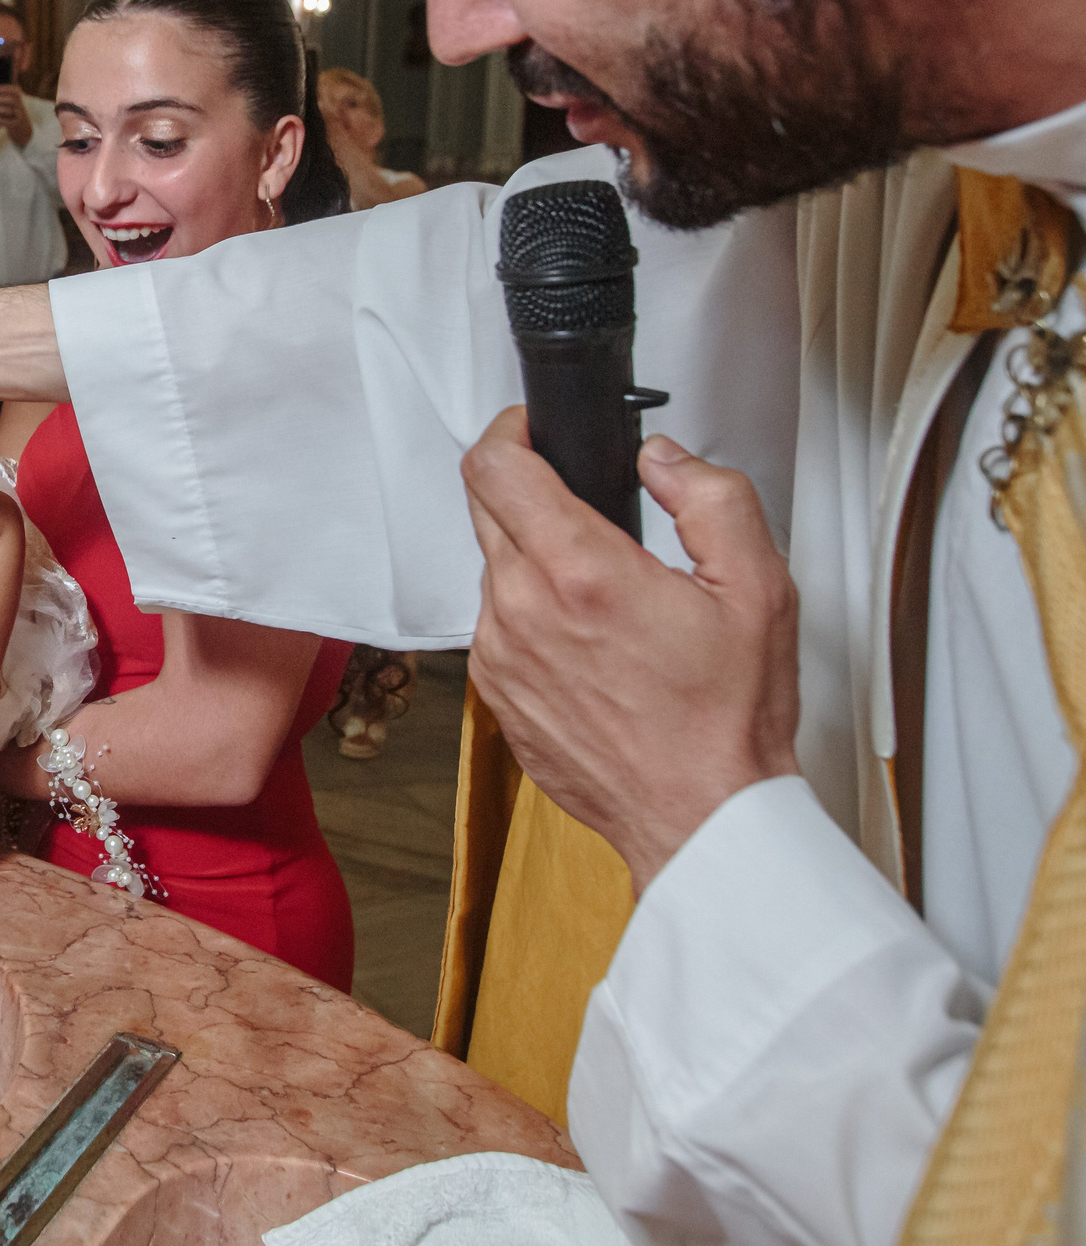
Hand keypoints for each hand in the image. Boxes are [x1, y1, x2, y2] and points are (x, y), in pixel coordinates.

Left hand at [0, 85, 32, 147]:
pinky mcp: (16, 124)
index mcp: (18, 96)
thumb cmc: (8, 110)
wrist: (20, 125)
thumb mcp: (5, 102)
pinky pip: (6, 121)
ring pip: (7, 110)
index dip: (6, 88)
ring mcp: (19, 114)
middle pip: (10, 100)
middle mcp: (20, 104)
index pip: (15, 90)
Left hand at [462, 408, 801, 892]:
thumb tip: (664, 459)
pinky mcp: (494, 692)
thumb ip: (712, 497)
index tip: (531, 429)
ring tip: (598, 584)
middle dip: (525, 488)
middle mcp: (522, 610)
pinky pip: (495, 624)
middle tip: (576, 498)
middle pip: (486, 509)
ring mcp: (499, 654)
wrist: (700, 816)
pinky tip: (585, 637)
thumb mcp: (759, 587)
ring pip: (492, 568)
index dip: (509, 432)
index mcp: (579, 573)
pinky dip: (529, 613)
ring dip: (531, 557)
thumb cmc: (728, 721)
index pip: (496, 467)